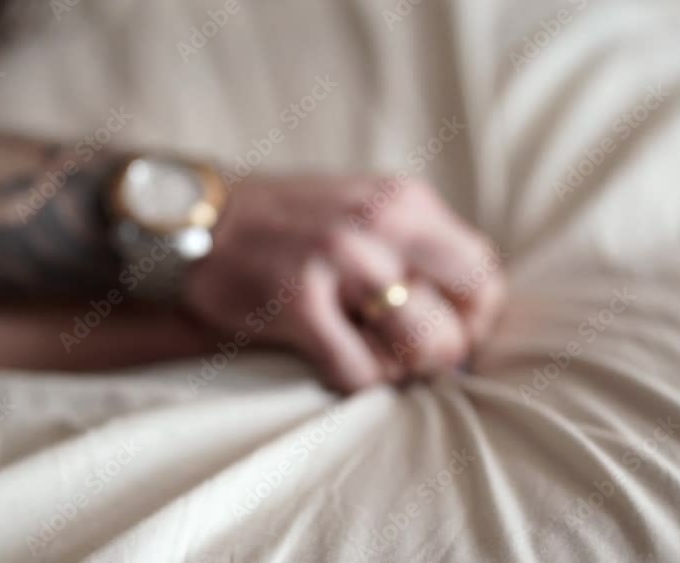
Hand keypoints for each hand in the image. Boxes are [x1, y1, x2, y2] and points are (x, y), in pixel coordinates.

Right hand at [183, 173, 505, 391]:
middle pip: (469, 313)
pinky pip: (360, 373)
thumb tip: (465, 313)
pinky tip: (333, 362)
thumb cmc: (285, 223)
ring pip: (426, 346)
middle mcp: (382, 224)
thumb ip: (415, 245)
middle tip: (410, 356)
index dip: (474, 316)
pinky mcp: (297, 301)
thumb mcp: (363, 206)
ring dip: (403, 369)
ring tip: (370, 357)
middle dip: (448, 348)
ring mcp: (340, 260)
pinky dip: (356, 381)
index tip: (445, 331)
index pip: (484, 271)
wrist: (195, 218)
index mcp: (405, 200)